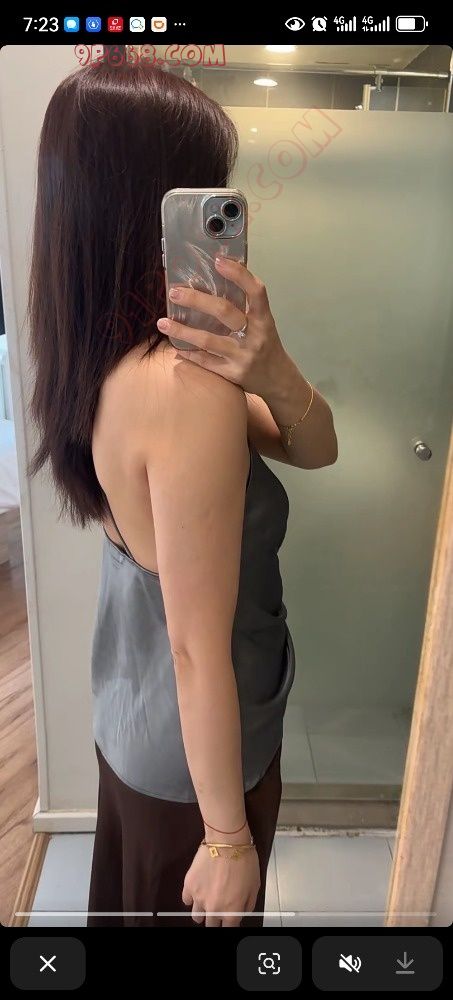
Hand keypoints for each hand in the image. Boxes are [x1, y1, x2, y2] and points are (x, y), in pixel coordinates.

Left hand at [156, 257, 287, 397]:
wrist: (277, 380)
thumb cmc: (265, 344)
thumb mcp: (263, 323)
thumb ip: (246, 305)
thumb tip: (218, 276)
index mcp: (264, 319)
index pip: (256, 291)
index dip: (239, 274)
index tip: (218, 260)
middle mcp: (255, 336)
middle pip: (224, 312)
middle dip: (197, 300)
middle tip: (174, 293)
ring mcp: (243, 356)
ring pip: (208, 340)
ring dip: (182, 331)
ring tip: (162, 323)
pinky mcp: (232, 374)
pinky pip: (205, 362)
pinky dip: (189, 353)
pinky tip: (175, 347)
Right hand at [182, 834, 260, 927]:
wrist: (227, 841)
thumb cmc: (245, 861)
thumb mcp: (255, 886)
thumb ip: (247, 905)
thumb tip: (241, 913)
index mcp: (232, 911)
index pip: (228, 928)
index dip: (230, 923)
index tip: (229, 918)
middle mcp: (214, 909)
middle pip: (211, 925)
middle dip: (216, 919)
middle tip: (219, 907)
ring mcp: (199, 898)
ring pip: (197, 917)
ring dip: (202, 912)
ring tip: (206, 901)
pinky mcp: (189, 886)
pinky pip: (186, 900)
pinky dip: (191, 898)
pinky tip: (198, 890)